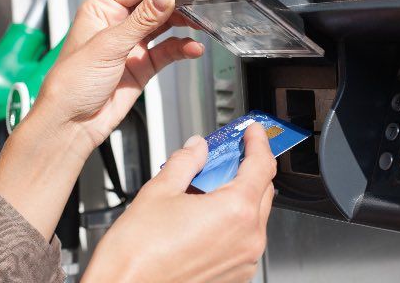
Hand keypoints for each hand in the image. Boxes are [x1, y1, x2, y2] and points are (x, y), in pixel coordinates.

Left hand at [37, 0, 203, 149]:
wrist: (71, 123)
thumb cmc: (71, 84)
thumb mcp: (108, 45)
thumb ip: (141, 20)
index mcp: (101, 10)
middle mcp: (117, 24)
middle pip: (154, 3)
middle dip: (176, 4)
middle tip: (196, 5)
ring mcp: (132, 45)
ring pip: (164, 26)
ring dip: (182, 24)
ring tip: (199, 24)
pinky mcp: (143, 66)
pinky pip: (168, 51)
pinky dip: (182, 48)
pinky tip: (192, 48)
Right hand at [83, 123, 276, 282]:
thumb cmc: (137, 255)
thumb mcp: (159, 192)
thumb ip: (185, 163)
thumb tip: (196, 148)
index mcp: (235, 212)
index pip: (262, 165)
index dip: (258, 142)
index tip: (253, 132)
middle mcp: (247, 239)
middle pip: (262, 190)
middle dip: (245, 168)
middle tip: (224, 154)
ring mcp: (243, 261)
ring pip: (253, 217)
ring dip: (237, 196)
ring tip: (204, 188)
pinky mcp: (234, 277)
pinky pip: (242, 240)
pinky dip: (230, 223)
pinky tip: (203, 216)